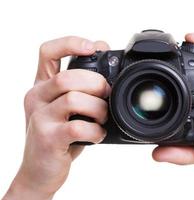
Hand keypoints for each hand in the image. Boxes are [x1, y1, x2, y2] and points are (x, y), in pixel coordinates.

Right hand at [4, 37, 109, 199]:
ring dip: (99, 110)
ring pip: (75, 99)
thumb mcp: (67, 109)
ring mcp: (40, 117)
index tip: (94, 48)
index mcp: (42, 86)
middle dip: (97, 84)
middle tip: (107, 96)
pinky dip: (96, 132)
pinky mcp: (47, 138)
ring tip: (102, 119)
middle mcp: (37, 97)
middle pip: (69, 77)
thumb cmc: (60, 135)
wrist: (40, 170)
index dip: (71, 44)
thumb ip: (80, 88)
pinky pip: (79, 127)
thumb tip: (105, 60)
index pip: (48, 52)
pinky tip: (97, 135)